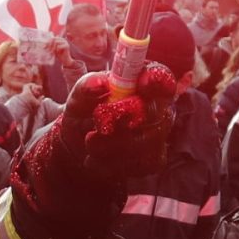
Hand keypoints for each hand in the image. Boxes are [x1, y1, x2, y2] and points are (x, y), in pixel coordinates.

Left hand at [61, 67, 179, 183]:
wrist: (77, 147)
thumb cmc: (83, 114)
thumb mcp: (78, 98)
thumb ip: (87, 86)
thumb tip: (100, 83)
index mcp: (142, 82)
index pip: (161, 75)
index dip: (157, 79)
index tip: (144, 83)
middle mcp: (158, 106)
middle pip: (153, 112)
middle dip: (119, 120)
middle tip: (97, 127)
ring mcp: (159, 134)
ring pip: (142, 141)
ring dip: (108, 145)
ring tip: (90, 142)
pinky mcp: (154, 159)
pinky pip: (137, 163)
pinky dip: (110, 163)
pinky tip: (97, 158)